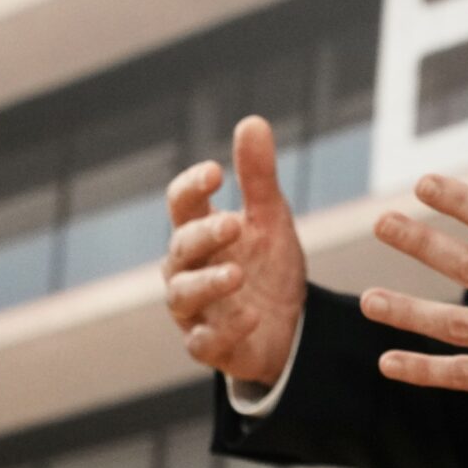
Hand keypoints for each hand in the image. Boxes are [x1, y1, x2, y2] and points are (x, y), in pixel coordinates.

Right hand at [163, 115, 307, 386]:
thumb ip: (257, 177)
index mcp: (200, 232)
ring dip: (209, 284)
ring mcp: (195, 310)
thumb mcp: (269, 219)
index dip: (192, 186)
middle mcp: (188, 270)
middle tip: (234, 224)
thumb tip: (252, 121)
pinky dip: (226, 330)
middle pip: (180, 248)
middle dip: (204, 235)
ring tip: (238, 274)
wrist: (286, 327)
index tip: (216, 172)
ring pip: (183, 295)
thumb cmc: (265, 266)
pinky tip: (253, 316)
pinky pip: (204, 342)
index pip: (181, 204)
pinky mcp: (209, 346)